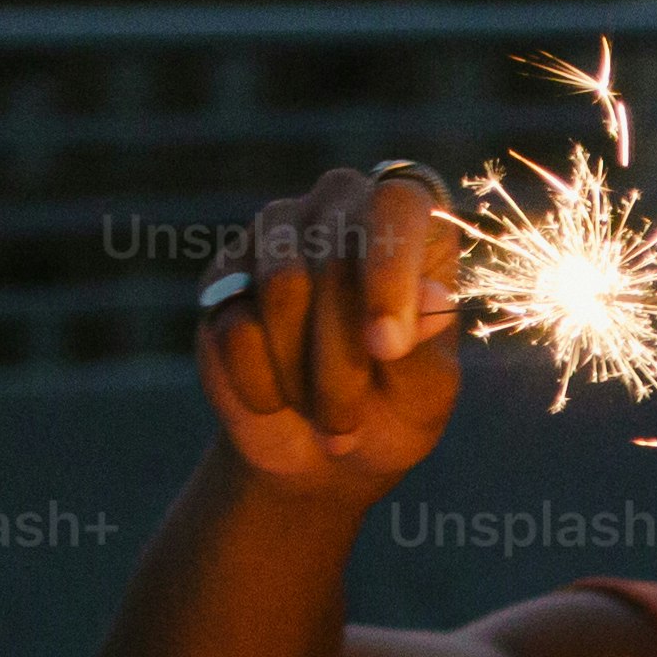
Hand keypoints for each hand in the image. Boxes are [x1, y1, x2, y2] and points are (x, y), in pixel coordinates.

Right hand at [200, 164, 468, 498]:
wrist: (321, 451)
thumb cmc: (393, 405)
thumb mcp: (425, 390)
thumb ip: (427, 345)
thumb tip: (432, 298)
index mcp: (407, 218)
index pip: (398, 206)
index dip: (392, 274)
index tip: (387, 346)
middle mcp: (338, 205)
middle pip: (335, 261)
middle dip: (342, 362)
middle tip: (348, 426)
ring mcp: (274, 232)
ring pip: (281, 287)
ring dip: (301, 375)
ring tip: (323, 419)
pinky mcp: (224, 277)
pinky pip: (234, 326)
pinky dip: (261, 384)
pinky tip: (278, 400)